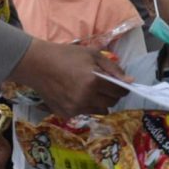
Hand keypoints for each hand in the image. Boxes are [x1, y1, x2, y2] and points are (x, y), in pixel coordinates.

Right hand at [10, 40, 129, 116]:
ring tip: (89, 89)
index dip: (122, 87)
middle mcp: (86, 98)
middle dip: (112, 94)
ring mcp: (76, 108)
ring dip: (100, 101)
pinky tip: (76, 94)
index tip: (120, 84)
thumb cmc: (67, 55)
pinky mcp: (67, 114)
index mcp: (94, 81)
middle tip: (103, 85)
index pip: (119, 91)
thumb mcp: (92, 55)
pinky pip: (85, 113)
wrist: (38, 65)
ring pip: (100, 110)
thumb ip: (113, 68)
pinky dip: (86, 105)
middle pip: (111, 103)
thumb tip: (130, 81)